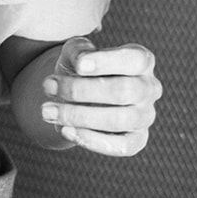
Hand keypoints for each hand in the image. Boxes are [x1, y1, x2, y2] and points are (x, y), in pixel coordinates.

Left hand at [39, 36, 161, 156]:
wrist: (78, 97)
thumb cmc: (81, 69)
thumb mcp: (76, 53)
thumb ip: (79, 51)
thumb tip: (81, 61)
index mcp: (142, 60)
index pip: (134, 59)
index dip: (107, 62)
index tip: (78, 66)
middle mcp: (149, 88)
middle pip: (123, 91)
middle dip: (81, 90)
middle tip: (48, 87)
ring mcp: (145, 116)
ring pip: (119, 120)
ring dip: (79, 116)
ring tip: (47, 111)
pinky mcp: (136, 140)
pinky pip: (121, 146)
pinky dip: (92, 140)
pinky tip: (66, 130)